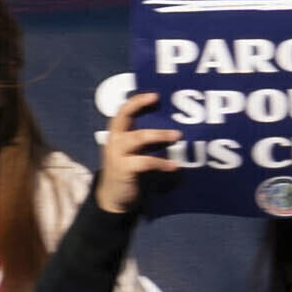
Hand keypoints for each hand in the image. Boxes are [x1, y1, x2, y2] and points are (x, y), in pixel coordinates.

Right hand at [96, 88, 183, 216]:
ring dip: (159, 134)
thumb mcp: (134, 150)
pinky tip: (174, 166)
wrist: (114, 196)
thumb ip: (145, 137)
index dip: (136, 101)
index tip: (155, 94)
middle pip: (123, 118)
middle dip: (138, 105)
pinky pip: (145, 162)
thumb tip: (175, 124)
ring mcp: (117, 154)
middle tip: (158, 99)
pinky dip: (161, 163)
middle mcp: (115, 140)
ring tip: (177, 135)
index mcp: (117, 133)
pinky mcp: (123, 169)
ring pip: (137, 137)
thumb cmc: (130, 168)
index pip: (122, 111)